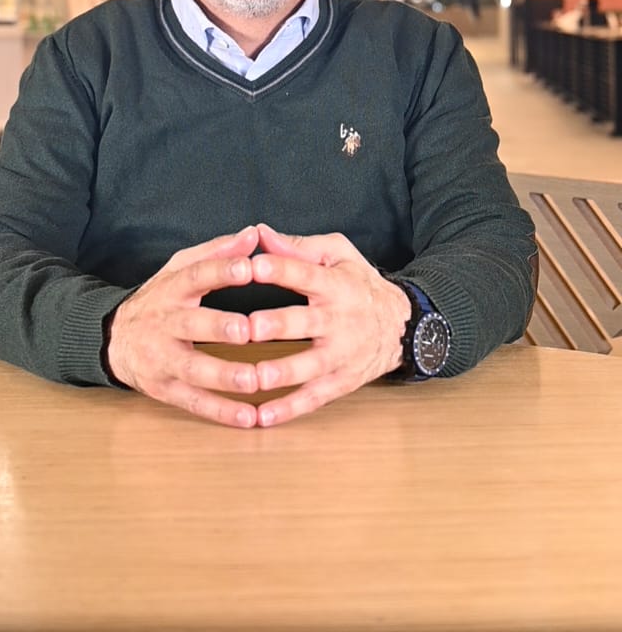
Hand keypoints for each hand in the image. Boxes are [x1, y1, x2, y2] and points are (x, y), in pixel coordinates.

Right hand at [105, 226, 260, 427]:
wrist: (114, 338)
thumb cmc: (161, 298)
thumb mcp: (179, 268)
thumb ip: (218, 251)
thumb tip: (254, 233)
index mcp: (172, 289)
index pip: (196, 275)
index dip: (221, 271)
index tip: (248, 268)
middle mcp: (164, 323)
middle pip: (191, 325)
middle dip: (219, 328)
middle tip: (247, 331)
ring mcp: (162, 359)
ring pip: (193, 370)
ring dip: (224, 377)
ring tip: (254, 381)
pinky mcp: (164, 389)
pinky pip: (194, 403)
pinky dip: (221, 413)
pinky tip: (248, 418)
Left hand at [248, 223, 410, 426]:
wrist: (402, 325)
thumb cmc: (359, 284)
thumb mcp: (338, 254)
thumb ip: (298, 246)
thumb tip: (260, 234)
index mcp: (335, 285)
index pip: (305, 274)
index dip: (280, 269)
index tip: (252, 265)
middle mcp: (338, 321)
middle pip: (306, 323)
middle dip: (278, 325)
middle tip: (250, 327)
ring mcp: (340, 355)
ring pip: (309, 366)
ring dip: (282, 372)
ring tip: (255, 378)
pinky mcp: (340, 382)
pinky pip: (313, 399)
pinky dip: (289, 410)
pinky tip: (262, 418)